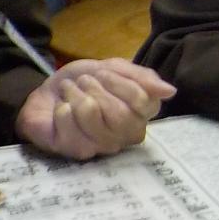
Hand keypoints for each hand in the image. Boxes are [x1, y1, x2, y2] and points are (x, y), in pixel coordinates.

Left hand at [17, 58, 175, 159]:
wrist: (48, 92)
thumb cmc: (85, 82)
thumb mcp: (114, 68)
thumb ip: (142, 78)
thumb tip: (170, 91)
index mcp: (140, 115)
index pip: (143, 101)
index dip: (119, 82)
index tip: (103, 72)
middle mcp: (125, 136)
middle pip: (120, 114)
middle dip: (96, 87)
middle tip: (84, 82)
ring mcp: (101, 146)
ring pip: (91, 113)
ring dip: (75, 94)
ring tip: (70, 92)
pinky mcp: (76, 151)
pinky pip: (68, 120)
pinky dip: (61, 107)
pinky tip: (60, 110)